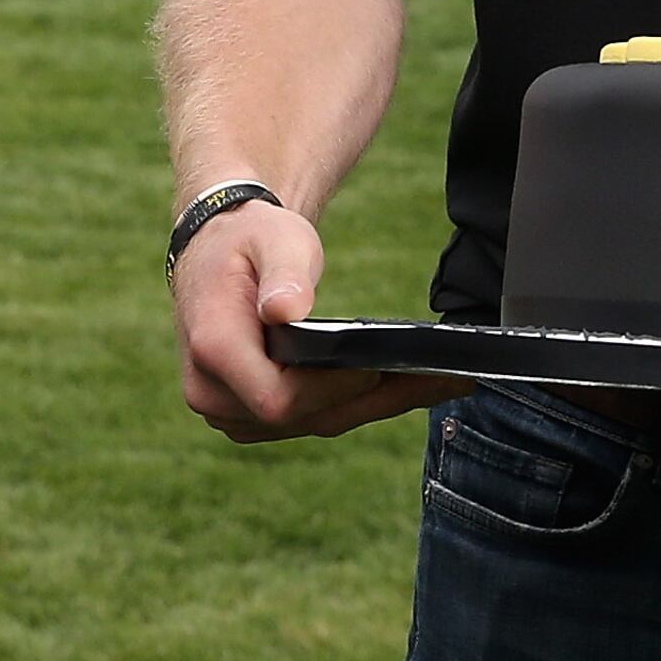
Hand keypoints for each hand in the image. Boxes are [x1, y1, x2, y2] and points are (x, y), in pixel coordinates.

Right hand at [170, 197, 467, 442]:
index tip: (378, 368)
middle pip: (306, 417)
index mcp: (212, 350)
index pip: (279, 398)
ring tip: (442, 381)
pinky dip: (358, 402)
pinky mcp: (252, 419)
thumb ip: (284, 272)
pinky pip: (313, 419)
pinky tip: (405, 385)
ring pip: (316, 422)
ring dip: (378, 404)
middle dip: (376, 397)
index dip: (332, 390)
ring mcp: (230, 412)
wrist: (219, 252)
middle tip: (448, 378)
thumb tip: (286, 310)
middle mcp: (213, 393)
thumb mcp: (273, 238)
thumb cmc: (250, 238)